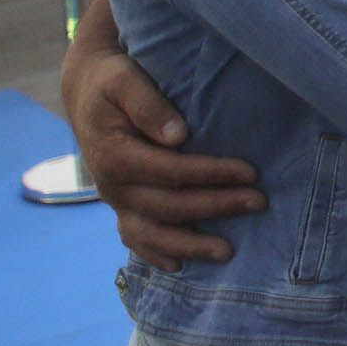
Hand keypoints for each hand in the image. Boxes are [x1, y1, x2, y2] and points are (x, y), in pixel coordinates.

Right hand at [65, 46, 263, 270]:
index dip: (211, 174)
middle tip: (259, 202)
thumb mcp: (124, 80)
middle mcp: (112, 186)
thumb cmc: (112, 82)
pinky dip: (156, 254)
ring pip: (151, 233)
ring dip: (190, 244)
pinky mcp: (122, 205)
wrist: (87, 92)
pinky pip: (135, 237)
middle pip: (168, 205)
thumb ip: (148, 104)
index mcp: (114, 155)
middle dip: (216, 206)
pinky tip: (181, 265)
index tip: (250, 172)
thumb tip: (177, 136)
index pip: (170, 171)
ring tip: (228, 251)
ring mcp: (116, 200)